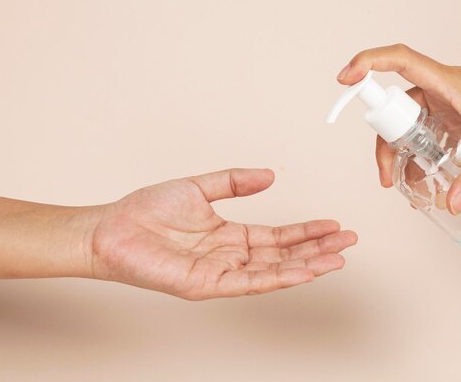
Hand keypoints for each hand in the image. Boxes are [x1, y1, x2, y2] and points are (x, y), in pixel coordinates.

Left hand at [88, 168, 356, 299]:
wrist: (112, 228)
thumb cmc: (148, 211)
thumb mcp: (199, 187)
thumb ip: (235, 182)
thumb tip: (270, 175)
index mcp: (230, 236)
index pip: (278, 237)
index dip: (307, 231)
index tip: (333, 225)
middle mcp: (230, 257)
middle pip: (284, 255)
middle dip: (318, 249)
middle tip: (349, 242)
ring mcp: (221, 273)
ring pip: (273, 271)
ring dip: (308, 264)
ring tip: (338, 258)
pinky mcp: (207, 285)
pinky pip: (250, 283)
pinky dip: (280, 278)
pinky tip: (305, 271)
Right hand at [336, 41, 460, 213]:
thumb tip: (450, 205)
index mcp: (445, 83)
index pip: (397, 61)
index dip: (366, 64)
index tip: (344, 80)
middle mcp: (439, 92)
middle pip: (395, 111)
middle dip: (385, 146)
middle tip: (388, 178)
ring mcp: (445, 107)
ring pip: (409, 129)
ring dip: (403, 157)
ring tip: (407, 188)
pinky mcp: (454, 121)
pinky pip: (426, 138)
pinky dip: (422, 160)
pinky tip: (428, 185)